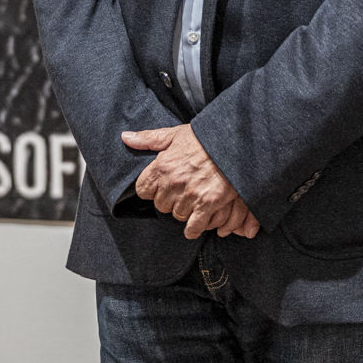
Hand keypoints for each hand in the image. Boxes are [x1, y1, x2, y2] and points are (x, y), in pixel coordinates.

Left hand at [121, 124, 259, 239]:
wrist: (236, 142)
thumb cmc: (207, 136)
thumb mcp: (176, 133)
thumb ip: (149, 138)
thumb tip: (125, 137)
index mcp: (162, 165)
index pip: (143, 190)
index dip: (152, 189)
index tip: (161, 187)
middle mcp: (173, 182)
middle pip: (161, 205)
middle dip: (169, 201)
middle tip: (181, 193)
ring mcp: (190, 195)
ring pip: (177, 215)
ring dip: (184, 211)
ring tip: (192, 203)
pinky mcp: (208, 204)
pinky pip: (194, 226)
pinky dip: (194, 229)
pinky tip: (195, 226)